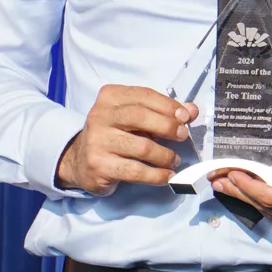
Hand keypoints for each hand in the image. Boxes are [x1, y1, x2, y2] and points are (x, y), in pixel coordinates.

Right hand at [54, 84, 196, 194]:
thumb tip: (191, 110)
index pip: (144, 96)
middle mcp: (100, 115)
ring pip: (142, 147)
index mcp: (109, 97)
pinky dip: (156, 175)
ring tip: (174, 160)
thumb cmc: (114, 134)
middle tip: (183, 136)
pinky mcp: (99, 165)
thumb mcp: (135, 118)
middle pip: (141, 117)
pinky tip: (166, 175)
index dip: (168, 105)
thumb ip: (162, 112)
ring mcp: (97, 141)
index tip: (186, 116)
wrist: (80, 160)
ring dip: (165, 155)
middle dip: (168, 126)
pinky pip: (135, 171)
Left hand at [212, 153, 271, 248]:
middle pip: (266, 208)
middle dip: (240, 192)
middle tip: (218, 180)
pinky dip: (266, 211)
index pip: (271, 196)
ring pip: (270, 218)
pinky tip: (254, 199)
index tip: (232, 174)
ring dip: (249, 202)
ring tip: (230, 188)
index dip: (248, 186)